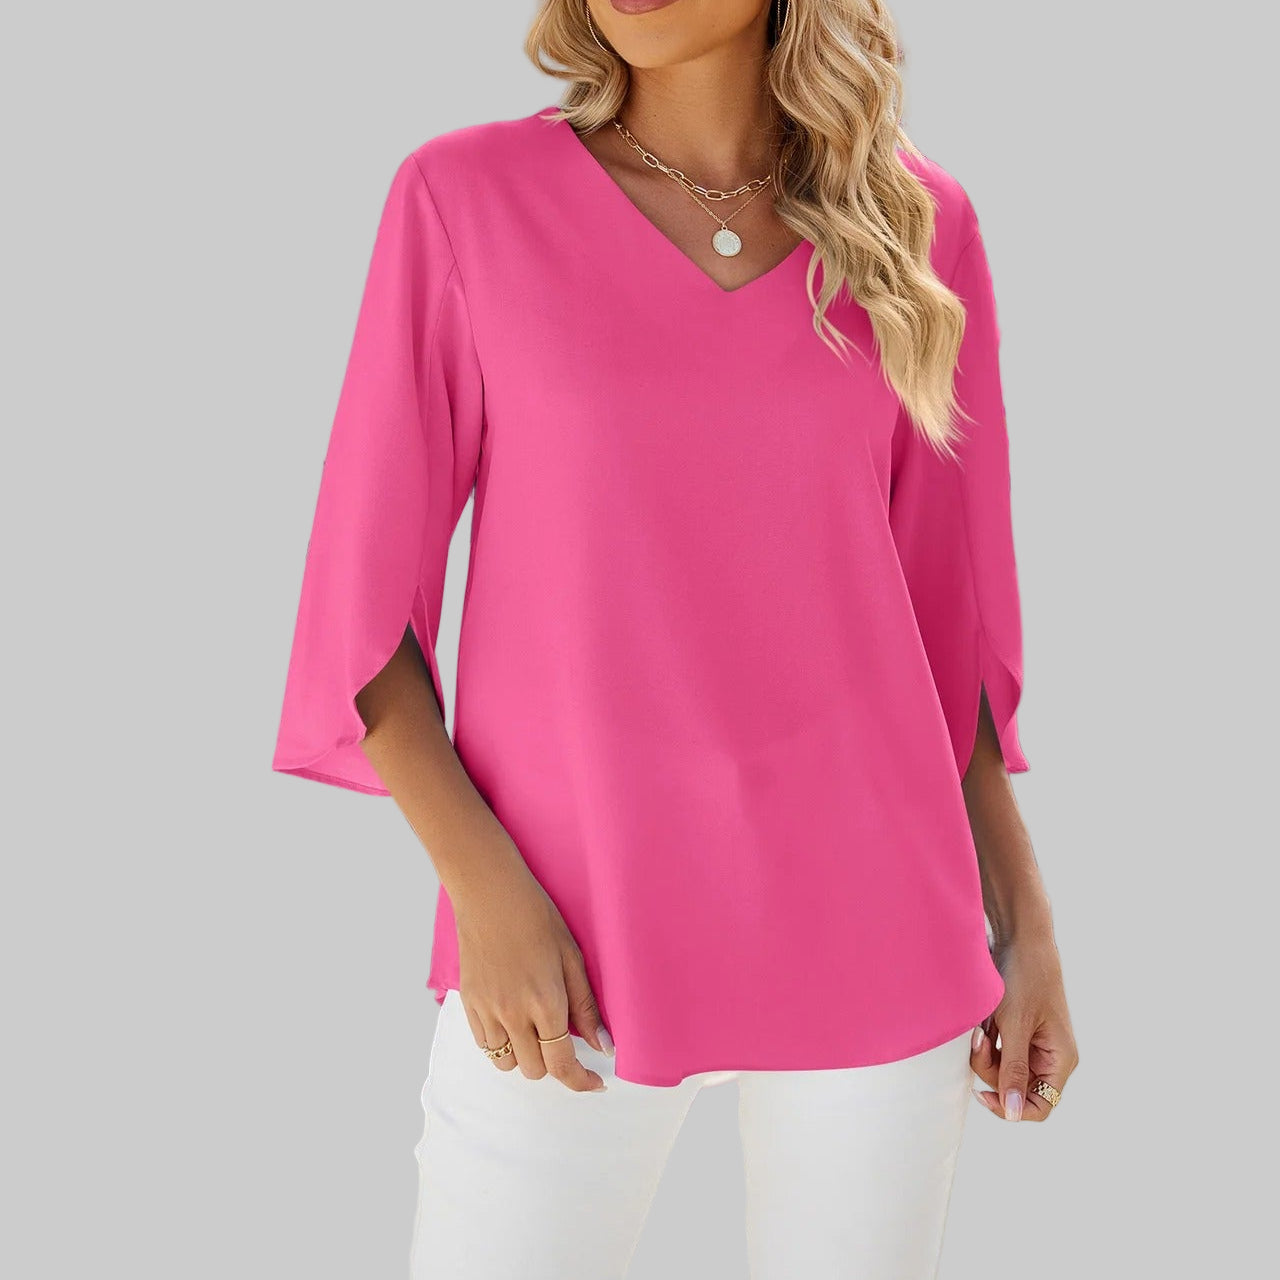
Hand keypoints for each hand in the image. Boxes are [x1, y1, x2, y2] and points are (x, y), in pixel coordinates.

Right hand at [453, 855, 613, 1092]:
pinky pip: (485, 1046)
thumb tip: (602, 1046)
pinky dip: (502, 1045)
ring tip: (536, 1031)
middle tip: (565, 1042)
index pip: (562, 1064)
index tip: (594, 1083)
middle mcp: (513, 1014)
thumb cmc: (536, 916)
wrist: (489, 893)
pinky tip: (513, 1022)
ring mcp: (486, 1011)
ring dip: (526, 1057)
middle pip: (535, 1070)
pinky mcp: (468, 1004)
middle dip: (555, 1064)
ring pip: (507, 1065)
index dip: (581, 1081)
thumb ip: (585, 1006)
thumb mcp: (572, 957)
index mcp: (545, 1003)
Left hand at [970, 933, 1077, 1121]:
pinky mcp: (1017, 1029)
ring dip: (985, 1051)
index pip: (1039, 1106)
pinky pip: (996, 1048)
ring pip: (1001, 1068)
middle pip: (1015, 1087)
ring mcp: (1033, 1042)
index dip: (1011, 1106)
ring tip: (981, 1025)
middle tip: (979, 1039)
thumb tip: (1012, 1113)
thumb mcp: (1015, 1025)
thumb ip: (1012, 1069)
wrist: (1019, 937)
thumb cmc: (1024, 977)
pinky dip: (986, 1039)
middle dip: (991, 1068)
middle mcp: (1049, 1055)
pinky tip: (983, 1021)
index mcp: (1060, 1059)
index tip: (982, 1092)